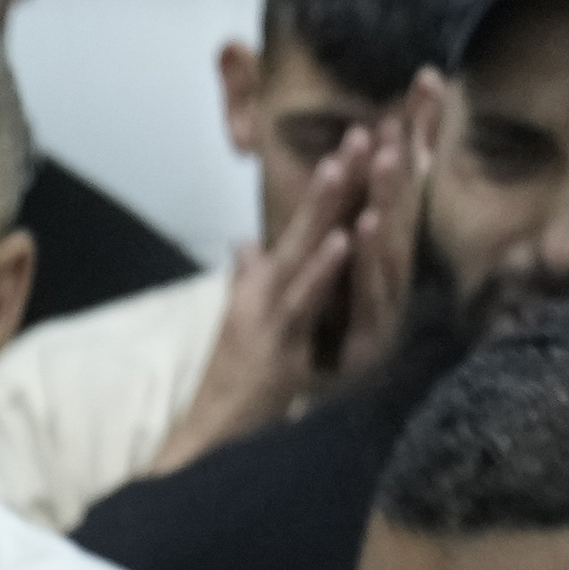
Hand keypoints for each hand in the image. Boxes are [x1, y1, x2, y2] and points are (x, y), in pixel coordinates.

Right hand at [158, 96, 425, 466]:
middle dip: (333, 178)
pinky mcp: (276, 346)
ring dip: (325, 207)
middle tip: (361, 129)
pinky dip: (323, 269)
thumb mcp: (241, 326)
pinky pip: (304, 301)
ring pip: (301, 251)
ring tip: (349, 163)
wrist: (208, 440)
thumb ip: (244, 280)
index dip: (330, 186)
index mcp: (262, 286)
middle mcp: (262, 292)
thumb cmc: (229, 388)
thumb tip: (244, 244)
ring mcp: (267, 317)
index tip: (358, 143)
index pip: (301, 226)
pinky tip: (343, 239)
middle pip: (302, 224)